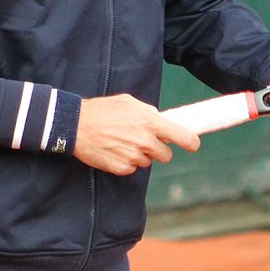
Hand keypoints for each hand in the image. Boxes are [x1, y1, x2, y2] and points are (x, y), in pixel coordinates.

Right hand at [74, 94, 200, 175]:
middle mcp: (145, 141)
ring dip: (140, 154)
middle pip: (166, 155)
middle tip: (142, 139)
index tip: (193, 145)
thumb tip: (162, 121)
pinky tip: (114, 150)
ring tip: (122, 141)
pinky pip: (132, 168)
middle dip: (158, 149)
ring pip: (147, 162)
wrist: (76, 125)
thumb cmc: (103, 110)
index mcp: (151, 122)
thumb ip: (149, 112)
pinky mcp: (122, 168)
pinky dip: (126, 161)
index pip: (183, 137)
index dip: (191, 142)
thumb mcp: (129, 102)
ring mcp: (134, 157)